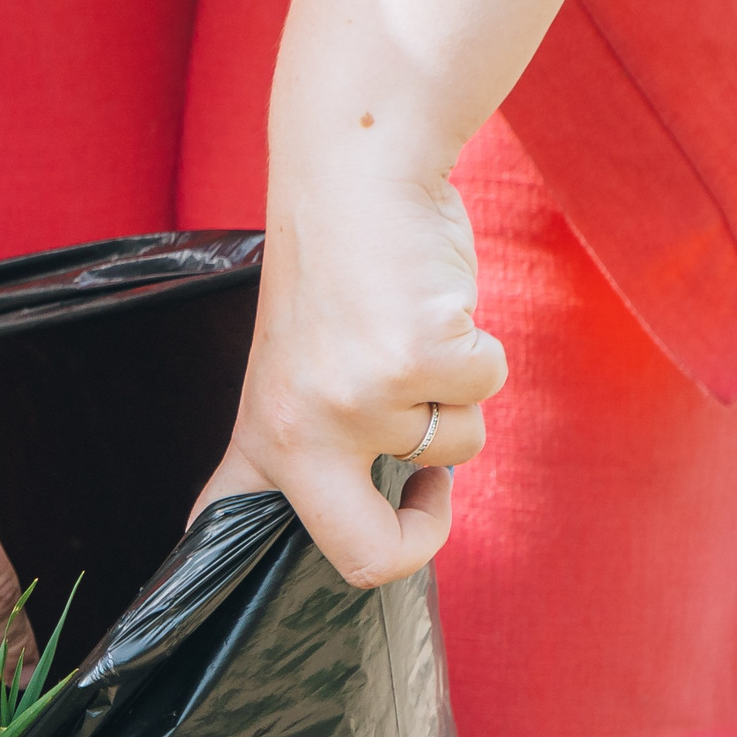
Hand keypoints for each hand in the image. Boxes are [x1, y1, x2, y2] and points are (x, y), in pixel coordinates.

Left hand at [193, 163, 501, 586]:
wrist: (354, 176)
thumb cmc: (340, 279)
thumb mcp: (298, 374)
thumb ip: (320, 444)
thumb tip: (370, 521)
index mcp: (263, 440)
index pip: (249, 542)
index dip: (333, 560)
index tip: (375, 521)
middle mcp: (301, 433)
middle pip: (370, 558)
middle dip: (424, 535)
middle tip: (431, 488)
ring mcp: (359, 401)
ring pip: (458, 445)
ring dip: (457, 392)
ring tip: (413, 332)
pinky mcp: (418, 359)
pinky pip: (487, 385)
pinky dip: (483, 349)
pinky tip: (438, 307)